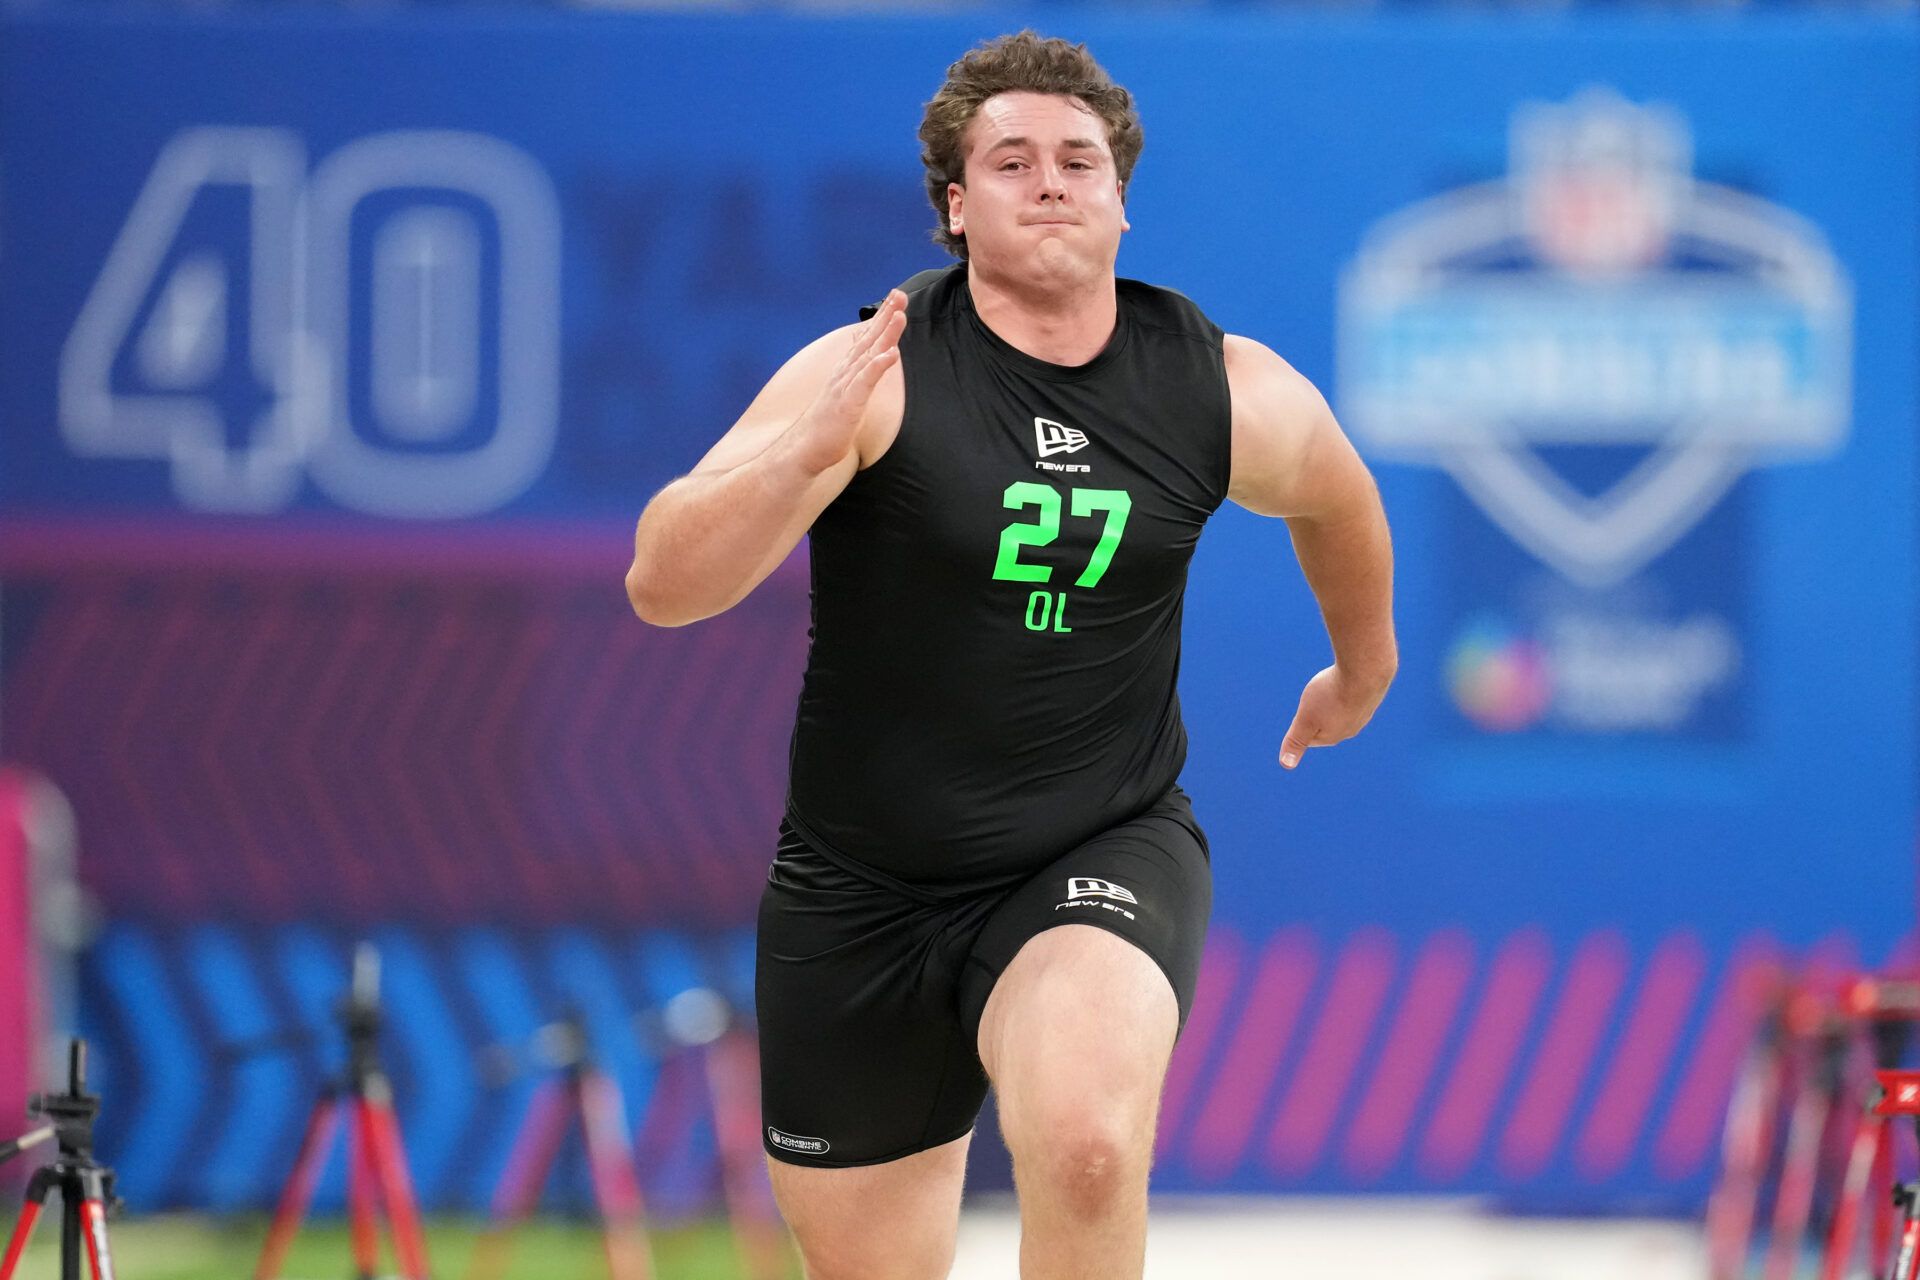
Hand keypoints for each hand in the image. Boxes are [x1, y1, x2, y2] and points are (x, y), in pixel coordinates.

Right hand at [790, 290, 907, 473]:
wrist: (805, 450)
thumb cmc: (827, 426)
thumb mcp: (844, 396)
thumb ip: (855, 375)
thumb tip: (864, 357)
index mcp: (846, 371)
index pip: (866, 339)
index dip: (881, 318)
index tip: (894, 298)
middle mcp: (845, 373)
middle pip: (868, 339)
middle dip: (885, 316)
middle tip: (900, 294)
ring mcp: (845, 386)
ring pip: (868, 354)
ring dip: (885, 334)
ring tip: (899, 315)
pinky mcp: (847, 403)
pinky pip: (865, 382)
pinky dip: (878, 365)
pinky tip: (891, 353)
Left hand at [1279, 663, 1390, 769]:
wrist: (1365, 671)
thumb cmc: (1331, 694)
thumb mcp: (1305, 719)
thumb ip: (1295, 741)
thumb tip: (1285, 765)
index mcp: (1333, 737)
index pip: (1309, 736)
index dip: (1302, 719)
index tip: (1305, 707)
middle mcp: (1351, 729)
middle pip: (1325, 722)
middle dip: (1318, 710)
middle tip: (1317, 695)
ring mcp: (1364, 713)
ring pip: (1341, 708)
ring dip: (1334, 698)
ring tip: (1331, 687)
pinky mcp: (1372, 696)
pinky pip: (1354, 695)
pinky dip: (1347, 688)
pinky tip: (1348, 678)